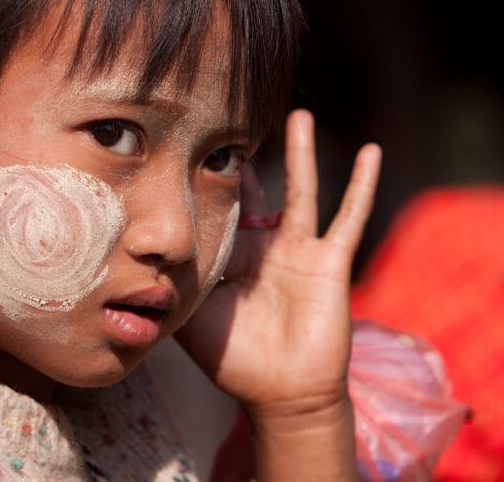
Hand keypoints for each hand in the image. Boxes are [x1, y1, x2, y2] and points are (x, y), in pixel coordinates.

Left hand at [175, 109, 380, 479]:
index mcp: (232, 256)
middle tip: (234, 111)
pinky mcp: (330, 260)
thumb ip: (169, 287)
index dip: (207, 174)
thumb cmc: (234, 359)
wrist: (281, 393)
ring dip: (302, 152)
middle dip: (248, 154)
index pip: (220, 205)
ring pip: (301, 189)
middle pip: (258, 188)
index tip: (189, 134)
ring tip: (298, 113)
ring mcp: (299, 250)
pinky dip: (362, 185)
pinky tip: (373, 152)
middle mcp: (264, 246)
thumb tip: (130, 263)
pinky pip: (349, 217)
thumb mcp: (191, 317)